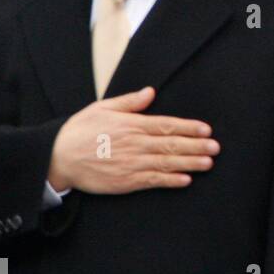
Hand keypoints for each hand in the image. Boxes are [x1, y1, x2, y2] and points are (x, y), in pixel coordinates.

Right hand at [46, 87, 218, 193]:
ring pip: (166, 163)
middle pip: (171, 144)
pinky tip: (185, 180)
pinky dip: (170, 181)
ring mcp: (131, 164)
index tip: (206, 130)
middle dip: (196, 146)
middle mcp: (135, 144)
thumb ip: (129, 102)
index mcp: (131, 125)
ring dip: (189, 163)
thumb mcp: (102, 108)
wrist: (57, 157)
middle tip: (215, 147)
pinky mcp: (126, 181)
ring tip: (208, 163)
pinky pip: (152, 181)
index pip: (166, 125)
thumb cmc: (80, 131)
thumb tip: (151, 92)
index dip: (189, 128)